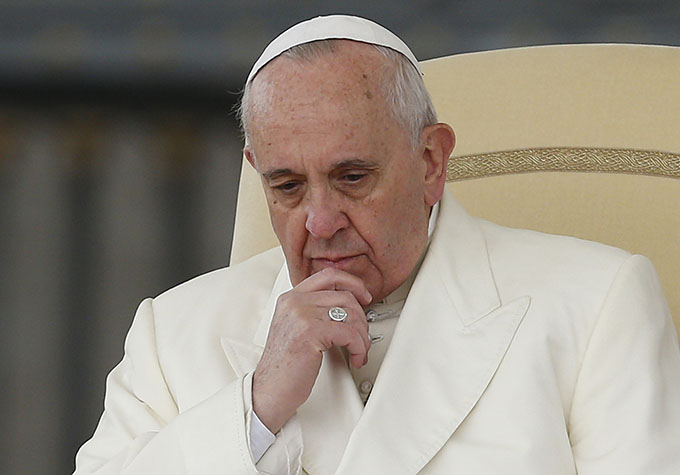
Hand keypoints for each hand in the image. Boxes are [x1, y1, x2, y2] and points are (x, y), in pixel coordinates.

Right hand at [252, 268, 371, 432]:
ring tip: (359, 350)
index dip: (353, 283)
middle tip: (362, 336)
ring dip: (362, 336)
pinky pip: (350, 333)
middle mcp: (295, 302)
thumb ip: (315, 312)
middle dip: (362, 319)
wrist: (270, 391)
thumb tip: (349, 307)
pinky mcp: (311, 332)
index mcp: (291, 298)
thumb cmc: (285, 366)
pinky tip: (356, 357)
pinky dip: (359, 347)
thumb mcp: (297, 329)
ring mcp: (302, 315)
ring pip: (351, 314)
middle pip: (345, 297)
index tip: (365, 296)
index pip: (329, 276)